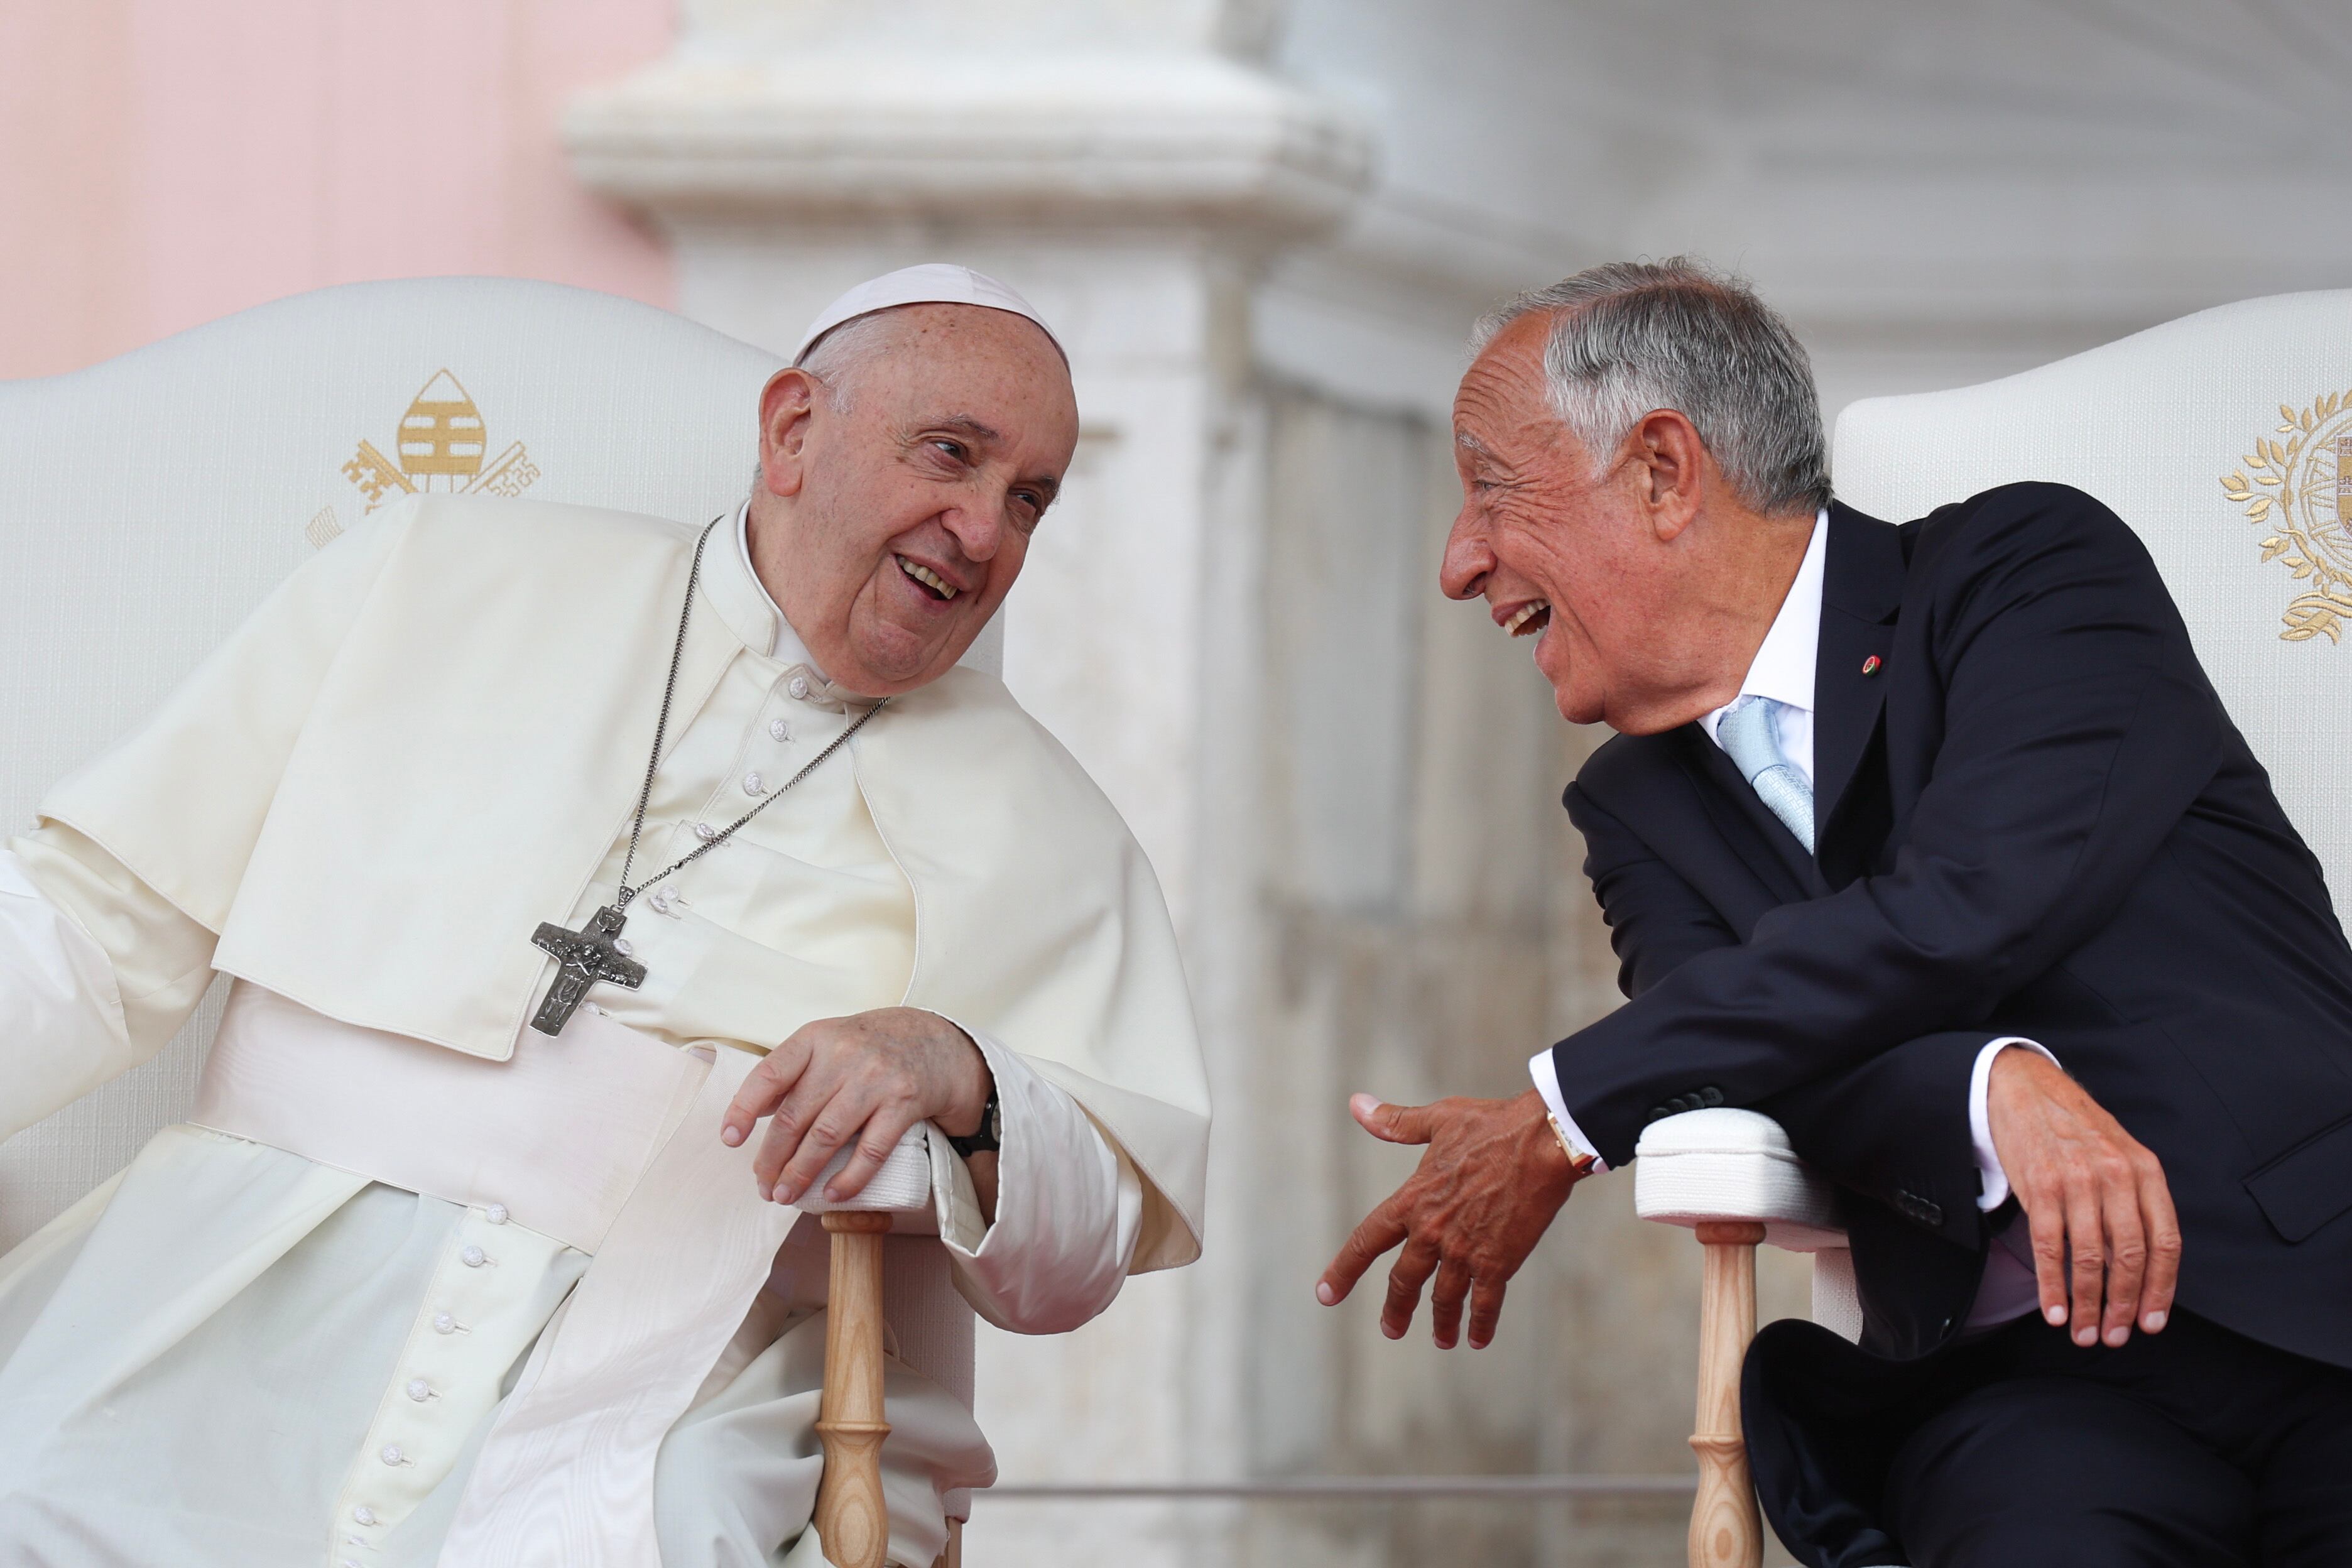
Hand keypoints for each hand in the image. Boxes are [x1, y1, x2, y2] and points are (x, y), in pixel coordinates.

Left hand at [722, 1007, 992, 1206]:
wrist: (940, 1042)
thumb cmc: (874, 1047)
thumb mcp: (830, 1041)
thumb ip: (793, 1071)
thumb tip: (753, 1111)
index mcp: (817, 1037)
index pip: (770, 1074)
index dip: (744, 1108)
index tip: (730, 1139)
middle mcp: (844, 1054)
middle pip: (795, 1116)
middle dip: (771, 1158)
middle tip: (762, 1186)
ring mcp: (876, 1079)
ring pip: (826, 1137)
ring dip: (800, 1173)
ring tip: (784, 1196)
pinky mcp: (905, 1102)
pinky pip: (870, 1149)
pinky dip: (849, 1178)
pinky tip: (833, 1193)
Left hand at [1316, 1088, 1583, 1349]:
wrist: (1543, 1140)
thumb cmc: (1492, 1125)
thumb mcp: (1437, 1120)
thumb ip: (1395, 1123)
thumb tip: (1356, 1104)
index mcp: (1413, 1200)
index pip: (1367, 1241)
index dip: (1343, 1270)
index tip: (1326, 1295)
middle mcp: (1433, 1232)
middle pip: (1404, 1281)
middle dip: (1395, 1310)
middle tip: (1390, 1330)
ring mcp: (1466, 1251)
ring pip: (1444, 1299)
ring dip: (1441, 1323)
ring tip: (1440, 1340)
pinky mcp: (1499, 1262)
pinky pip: (1486, 1303)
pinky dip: (1481, 1323)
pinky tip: (1478, 1338)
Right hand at [1986, 1046, 2180, 1347]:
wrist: (2025, 1087)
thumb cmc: (2075, 1128)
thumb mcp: (2120, 1155)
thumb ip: (2134, 1203)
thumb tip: (2138, 1267)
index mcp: (2145, 1171)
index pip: (2165, 1242)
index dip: (2162, 1289)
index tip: (2153, 1322)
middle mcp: (2116, 1176)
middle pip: (2129, 1256)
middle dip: (2124, 1305)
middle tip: (2116, 1336)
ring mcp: (2076, 1181)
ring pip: (2088, 1258)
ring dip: (2087, 1304)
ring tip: (2083, 1332)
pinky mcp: (2039, 1186)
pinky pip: (2049, 1247)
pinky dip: (2052, 1285)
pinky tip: (2054, 1309)